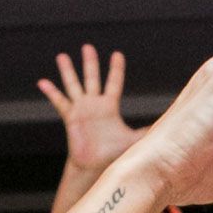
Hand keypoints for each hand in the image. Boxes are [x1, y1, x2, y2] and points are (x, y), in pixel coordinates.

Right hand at [38, 44, 142, 172]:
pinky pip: (60, 102)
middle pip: (92, 78)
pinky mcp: (70, 117)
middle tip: (87, 46)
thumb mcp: (134, 139)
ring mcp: (81, 109)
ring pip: (74, 85)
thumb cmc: (114, 153)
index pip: (114, 82)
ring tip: (62, 56)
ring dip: (68, 71)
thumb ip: (149, 130)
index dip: (116, 69)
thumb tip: (170, 126)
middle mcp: (94, 104)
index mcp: (109, 106)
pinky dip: (51, 92)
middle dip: (90, 62)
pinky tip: (43, 82)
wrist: (95, 166)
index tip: (117, 54)